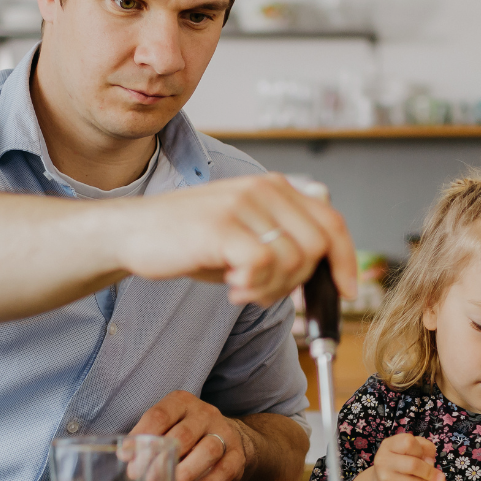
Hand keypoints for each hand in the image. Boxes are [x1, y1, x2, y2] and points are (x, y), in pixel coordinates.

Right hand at [116, 174, 358, 306]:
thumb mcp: (246, 237)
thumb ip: (283, 246)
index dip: (346, 261)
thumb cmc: (191, 241)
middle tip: (264, 292)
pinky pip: (263, 265)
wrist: (134, 232)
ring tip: (241, 288)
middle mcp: (264, 189)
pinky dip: (252, 287)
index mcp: (275, 188)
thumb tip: (323, 279)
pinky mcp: (223, 225)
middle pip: (318, 245)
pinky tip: (231, 287)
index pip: (331, 222)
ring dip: (271, 289)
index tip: (346, 291)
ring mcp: (244, 204)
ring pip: (293, 260)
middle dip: (298, 282)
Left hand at [132, 391, 247, 480]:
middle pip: (182, 434)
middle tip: (147, 479)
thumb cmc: (192, 439)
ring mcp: (224, 434)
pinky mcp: (238, 456)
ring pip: (207, 450)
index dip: (142, 436)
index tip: (127, 457)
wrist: (235, 444)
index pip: (160, 415)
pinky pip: (223, 471)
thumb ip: (150, 440)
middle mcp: (205, 414)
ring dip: (185, 472)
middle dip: (161, 459)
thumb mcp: (171, 431)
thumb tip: (126, 456)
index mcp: (182, 404)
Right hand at [350, 434, 447, 480]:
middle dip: (431, 473)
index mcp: (389, 445)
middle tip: (442, 479)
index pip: (408, 443)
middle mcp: (384, 461)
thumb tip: (432, 464)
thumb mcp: (411, 448)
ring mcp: (386, 479)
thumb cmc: (400, 462)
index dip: (421, 450)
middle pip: (413, 465)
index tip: (428, 458)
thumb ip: (425, 448)